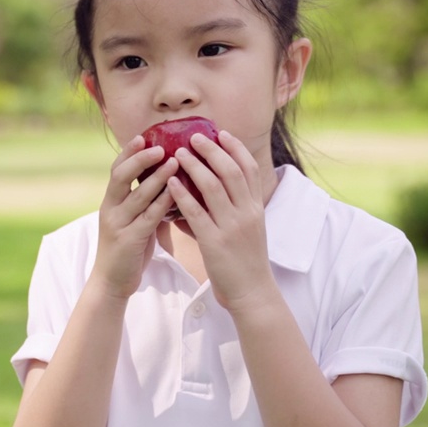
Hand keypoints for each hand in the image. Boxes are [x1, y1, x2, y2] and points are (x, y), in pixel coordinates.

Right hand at [92, 135, 178, 298]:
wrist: (112, 282)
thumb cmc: (128, 249)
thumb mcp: (134, 220)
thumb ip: (147, 202)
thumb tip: (171, 183)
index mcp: (111, 201)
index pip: (117, 170)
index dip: (128, 152)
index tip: (142, 136)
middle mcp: (110, 209)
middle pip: (121, 176)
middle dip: (139, 158)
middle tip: (158, 145)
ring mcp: (118, 224)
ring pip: (137, 195)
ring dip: (156, 177)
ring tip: (175, 161)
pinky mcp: (129, 240)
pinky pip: (148, 217)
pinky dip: (163, 202)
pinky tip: (177, 193)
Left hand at [169, 130, 276, 311]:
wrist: (252, 293)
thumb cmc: (245, 260)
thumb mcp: (249, 228)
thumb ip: (235, 207)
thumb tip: (213, 187)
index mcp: (256, 208)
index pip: (249, 168)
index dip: (235, 148)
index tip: (222, 132)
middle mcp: (247, 213)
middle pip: (231, 171)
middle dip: (213, 150)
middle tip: (195, 136)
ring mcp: (232, 227)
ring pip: (214, 187)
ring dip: (195, 166)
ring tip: (180, 152)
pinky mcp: (214, 242)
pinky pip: (196, 212)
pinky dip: (183, 194)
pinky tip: (171, 182)